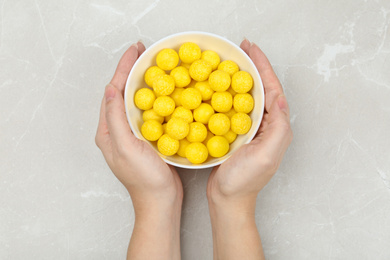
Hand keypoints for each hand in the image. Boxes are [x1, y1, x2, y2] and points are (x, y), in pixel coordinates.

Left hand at [95, 42, 181, 259]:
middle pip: (122, 93)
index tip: (135, 50)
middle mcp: (117, 130)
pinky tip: (164, 91)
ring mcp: (132, 134)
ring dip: (143, 81)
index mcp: (108, 131)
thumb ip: (115, 118)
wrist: (160, 201)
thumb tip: (110, 89)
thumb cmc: (144, 179)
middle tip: (144, 52)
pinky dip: (154, 97)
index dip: (123, 68)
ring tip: (153, 65)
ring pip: (136, 100)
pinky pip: (148, 111)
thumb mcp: (126, 147)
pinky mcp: (146, 138)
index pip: (113, 91)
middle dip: (132, 70)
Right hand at [207, 39, 292, 259]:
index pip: (271, 89)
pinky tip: (217, 86)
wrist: (228, 200)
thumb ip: (278, 127)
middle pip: (260, 88)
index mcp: (275, 127)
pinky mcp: (236, 133)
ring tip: (231, 61)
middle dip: (252, 66)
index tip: (250, 49)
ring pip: (247, 95)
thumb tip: (280, 98)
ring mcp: (250, 129)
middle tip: (241, 48)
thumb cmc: (244, 181)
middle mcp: (266, 125)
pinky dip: (227, 93)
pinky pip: (233, 107)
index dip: (262, 66)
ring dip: (240, 76)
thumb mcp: (266, 155)